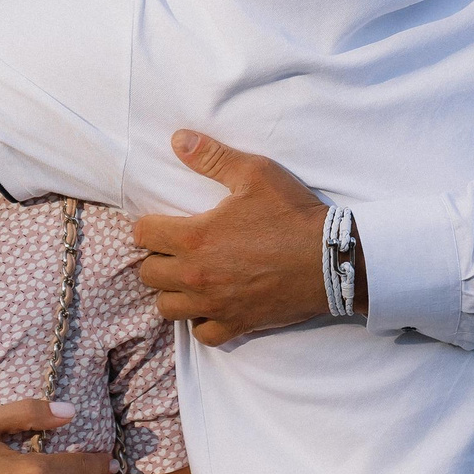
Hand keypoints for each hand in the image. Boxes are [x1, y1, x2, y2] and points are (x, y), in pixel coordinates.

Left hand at [133, 130, 353, 345]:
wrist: (331, 258)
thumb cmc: (292, 214)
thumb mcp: (254, 173)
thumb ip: (212, 157)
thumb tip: (177, 139)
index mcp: (195, 237)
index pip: (143, 234)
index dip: (149, 226)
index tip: (162, 223)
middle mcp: (197, 275)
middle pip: (148, 274)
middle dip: (157, 258)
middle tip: (176, 249)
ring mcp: (215, 304)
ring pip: (166, 308)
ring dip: (172, 292)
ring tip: (188, 278)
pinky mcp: (236, 323)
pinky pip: (201, 334)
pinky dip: (200, 322)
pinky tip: (210, 305)